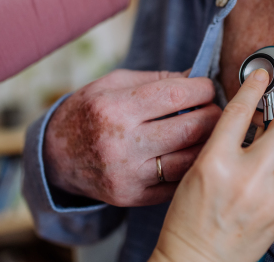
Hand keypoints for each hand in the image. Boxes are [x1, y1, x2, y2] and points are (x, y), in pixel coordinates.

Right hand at [43, 69, 221, 206]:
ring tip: (211, 131)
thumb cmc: (89, 112)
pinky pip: (177, 182)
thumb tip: (197, 77)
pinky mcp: (132, 196)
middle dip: (213, 115)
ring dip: (209, 143)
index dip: (201, 89)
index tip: (207, 87)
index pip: (175, 96)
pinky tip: (194, 153)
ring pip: (189, 160)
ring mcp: (128, 175)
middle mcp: (120, 144)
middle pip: (189, 129)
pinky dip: (192, 166)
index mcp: (115, 109)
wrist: (56, 157)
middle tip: (216, 109)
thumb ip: (156, 79)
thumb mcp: (113, 84)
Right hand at [151, 69, 273, 261]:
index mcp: (215, 162)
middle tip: (269, 131)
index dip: (253, 86)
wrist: (197, 260)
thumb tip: (253, 119)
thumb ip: (224, 143)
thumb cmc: (188, 217)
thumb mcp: (196, 171)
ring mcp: (271, 196)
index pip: (240, 111)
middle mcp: (247, 177)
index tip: (262, 75)